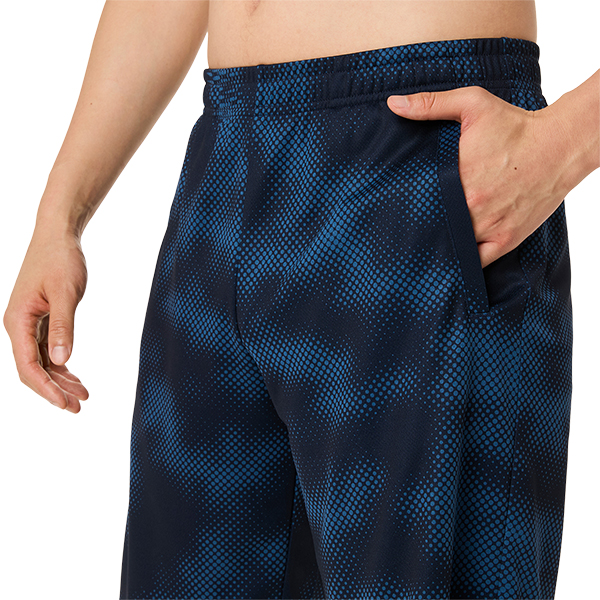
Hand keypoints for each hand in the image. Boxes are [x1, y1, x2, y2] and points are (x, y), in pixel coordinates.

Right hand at [3, 226, 89, 412]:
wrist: (58, 235)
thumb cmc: (60, 259)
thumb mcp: (65, 293)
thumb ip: (63, 326)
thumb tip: (61, 360)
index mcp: (18, 321)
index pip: (28, 366)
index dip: (46, 389)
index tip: (66, 404)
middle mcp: (18, 325)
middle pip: (33, 368)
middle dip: (54, 390)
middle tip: (79, 407)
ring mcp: (29, 322)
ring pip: (41, 360)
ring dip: (60, 379)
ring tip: (83, 395)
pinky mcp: (40, 318)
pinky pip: (47, 349)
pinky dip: (61, 364)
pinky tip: (74, 375)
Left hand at [386, 87, 571, 267]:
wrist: (560, 146)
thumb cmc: (516, 125)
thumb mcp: (473, 105)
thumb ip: (431, 105)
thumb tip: (393, 104)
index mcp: (457, 177)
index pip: (419, 200)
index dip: (405, 206)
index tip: (394, 207)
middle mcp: (471, 206)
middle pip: (433, 225)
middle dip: (420, 226)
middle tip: (405, 227)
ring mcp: (489, 226)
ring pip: (452, 246)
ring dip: (439, 245)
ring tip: (423, 244)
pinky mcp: (505, 239)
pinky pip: (476, 261)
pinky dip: (462, 260)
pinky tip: (450, 257)